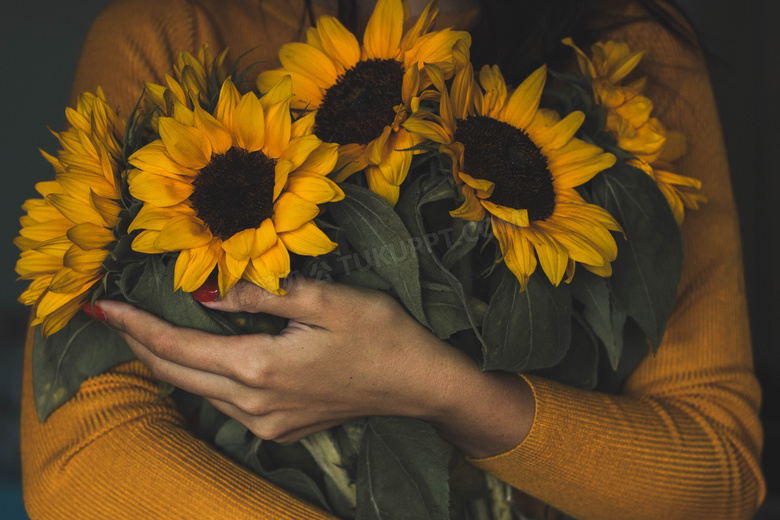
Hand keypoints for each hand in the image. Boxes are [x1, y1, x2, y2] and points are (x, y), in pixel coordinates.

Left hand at [95, 278, 534, 455]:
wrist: (417, 383)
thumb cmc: (380, 333)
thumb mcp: (324, 299)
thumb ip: (260, 295)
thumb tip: (207, 294)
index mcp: (259, 366)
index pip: (177, 345)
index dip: (135, 324)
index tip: (103, 305)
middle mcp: (253, 403)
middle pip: (175, 373)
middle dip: (138, 343)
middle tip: (112, 315)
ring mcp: (264, 422)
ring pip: (195, 391)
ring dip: (166, 360)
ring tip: (145, 329)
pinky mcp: (278, 428)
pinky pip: (222, 403)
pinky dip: (197, 376)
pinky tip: (197, 356)